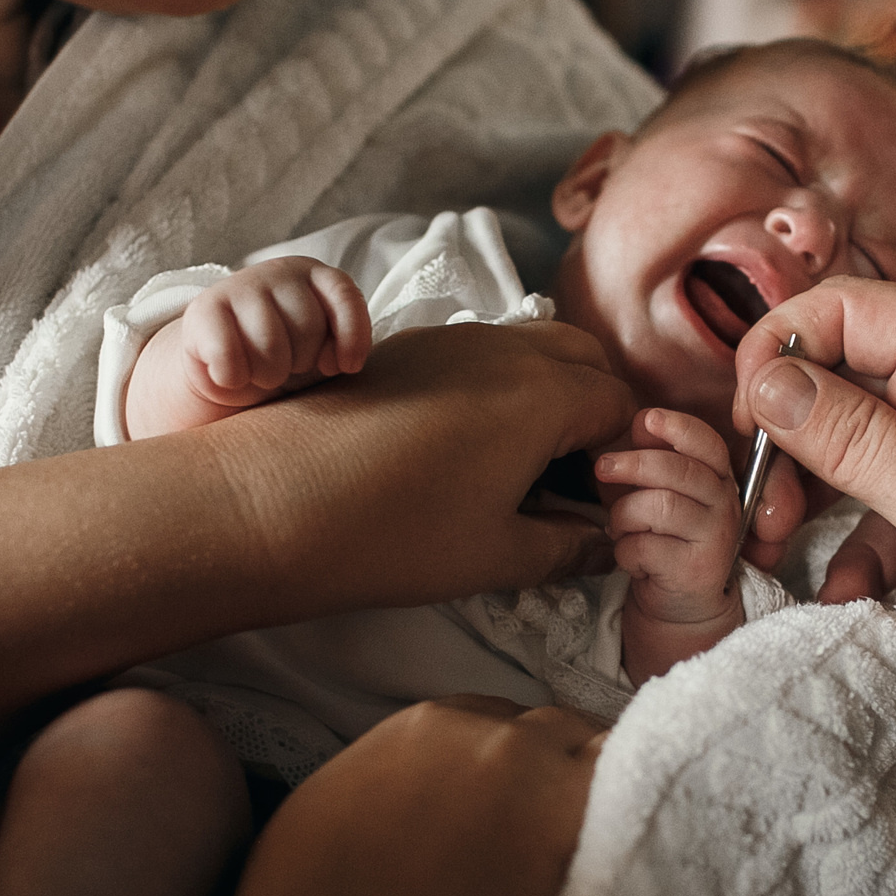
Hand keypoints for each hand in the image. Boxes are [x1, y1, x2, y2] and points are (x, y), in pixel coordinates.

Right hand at [128, 258, 371, 438]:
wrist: (222, 368)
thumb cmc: (283, 358)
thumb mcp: (321, 349)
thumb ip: (341, 345)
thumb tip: (344, 362)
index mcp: (314, 275)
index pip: (345, 297)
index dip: (352, 336)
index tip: (344, 367)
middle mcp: (278, 272)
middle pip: (308, 327)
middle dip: (300, 361)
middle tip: (285, 365)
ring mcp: (238, 286)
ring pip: (270, 346)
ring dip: (267, 374)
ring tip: (260, 370)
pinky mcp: (203, 309)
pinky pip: (229, 357)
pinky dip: (232, 377)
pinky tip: (230, 374)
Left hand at [207, 320, 637, 610]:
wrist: (268, 500)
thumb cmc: (393, 535)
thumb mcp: (496, 555)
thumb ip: (566, 548)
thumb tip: (604, 546)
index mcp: (545, 394)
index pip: (622, 407)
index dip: (627, 457)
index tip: (604, 506)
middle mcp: (505, 350)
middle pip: (583, 359)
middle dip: (596, 410)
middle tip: (574, 480)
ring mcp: (450, 341)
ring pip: (529, 348)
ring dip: (548, 394)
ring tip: (522, 466)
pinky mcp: (403, 348)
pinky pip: (479, 353)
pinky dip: (499, 388)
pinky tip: (466, 449)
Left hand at [595, 409, 747, 678]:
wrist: (679, 604)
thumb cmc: (662, 538)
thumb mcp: (658, 492)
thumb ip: (654, 458)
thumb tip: (640, 423)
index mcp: (718, 478)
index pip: (708, 444)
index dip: (679, 428)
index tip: (646, 419)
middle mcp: (725, 506)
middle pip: (679, 472)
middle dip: (634, 464)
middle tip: (603, 468)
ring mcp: (716, 540)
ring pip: (659, 507)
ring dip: (625, 515)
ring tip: (618, 527)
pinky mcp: (697, 572)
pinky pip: (646, 547)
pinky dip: (624, 550)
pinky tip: (629, 557)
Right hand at [730, 279, 895, 663]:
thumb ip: (852, 436)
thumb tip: (768, 380)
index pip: (846, 306)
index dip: (780, 348)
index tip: (745, 417)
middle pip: (842, 373)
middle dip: (788, 436)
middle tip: (759, 505)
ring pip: (858, 438)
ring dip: (810, 493)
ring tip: (775, 547)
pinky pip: (891, 496)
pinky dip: (860, 540)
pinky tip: (846, 588)